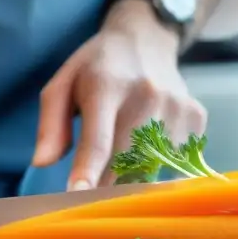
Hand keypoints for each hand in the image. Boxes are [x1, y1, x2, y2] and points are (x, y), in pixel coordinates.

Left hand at [33, 0, 206, 188]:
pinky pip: (174, 162)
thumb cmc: (96, 68)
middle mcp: (146, 94)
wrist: (147, 40)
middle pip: (126, 161)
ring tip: (119, 163)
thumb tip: (41, 163)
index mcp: (106, 84)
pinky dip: (156, 166)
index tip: (77, 196)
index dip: (88, 172)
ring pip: (152, 167)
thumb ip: (50, 124)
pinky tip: (147, 146)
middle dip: (105, 186)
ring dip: (131, 177)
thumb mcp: (63, 85)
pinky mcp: (196, 118)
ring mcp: (176, 106)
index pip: (98, 140)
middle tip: (90, 198)